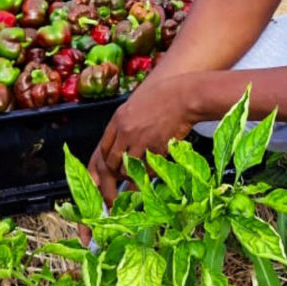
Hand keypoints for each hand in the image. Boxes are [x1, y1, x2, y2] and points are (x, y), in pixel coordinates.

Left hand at [87, 75, 195, 205]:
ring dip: (130, 176)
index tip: (106, 171)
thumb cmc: (164, 96)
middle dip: (113, 178)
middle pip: (111, 163)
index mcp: (118, 119)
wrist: (184, 96)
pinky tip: (151, 174)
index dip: (104, 163)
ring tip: (135, 181)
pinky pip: (147, 170)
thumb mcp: (136, 105)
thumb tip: (121, 141)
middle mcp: (125, 132)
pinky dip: (148, 175)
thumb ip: (126, 123)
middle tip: (116, 189)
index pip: (102, 148)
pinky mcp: (156, 149)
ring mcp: (140, 141)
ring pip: (127, 169)